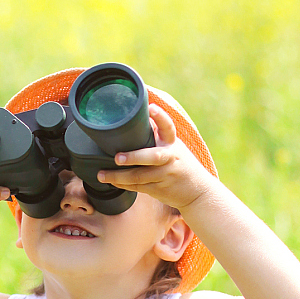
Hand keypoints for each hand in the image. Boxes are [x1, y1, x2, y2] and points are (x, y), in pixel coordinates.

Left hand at [96, 104, 214, 211]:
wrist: (197, 191)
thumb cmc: (179, 164)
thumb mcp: (173, 147)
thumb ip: (157, 135)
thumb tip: (136, 117)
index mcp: (172, 143)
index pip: (168, 127)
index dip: (160, 117)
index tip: (151, 107)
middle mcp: (170, 158)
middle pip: (153, 157)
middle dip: (134, 157)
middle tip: (117, 157)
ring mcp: (165, 175)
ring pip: (140, 176)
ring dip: (119, 176)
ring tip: (102, 174)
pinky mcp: (159, 189)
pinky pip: (138, 187)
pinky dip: (123, 185)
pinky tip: (111, 182)